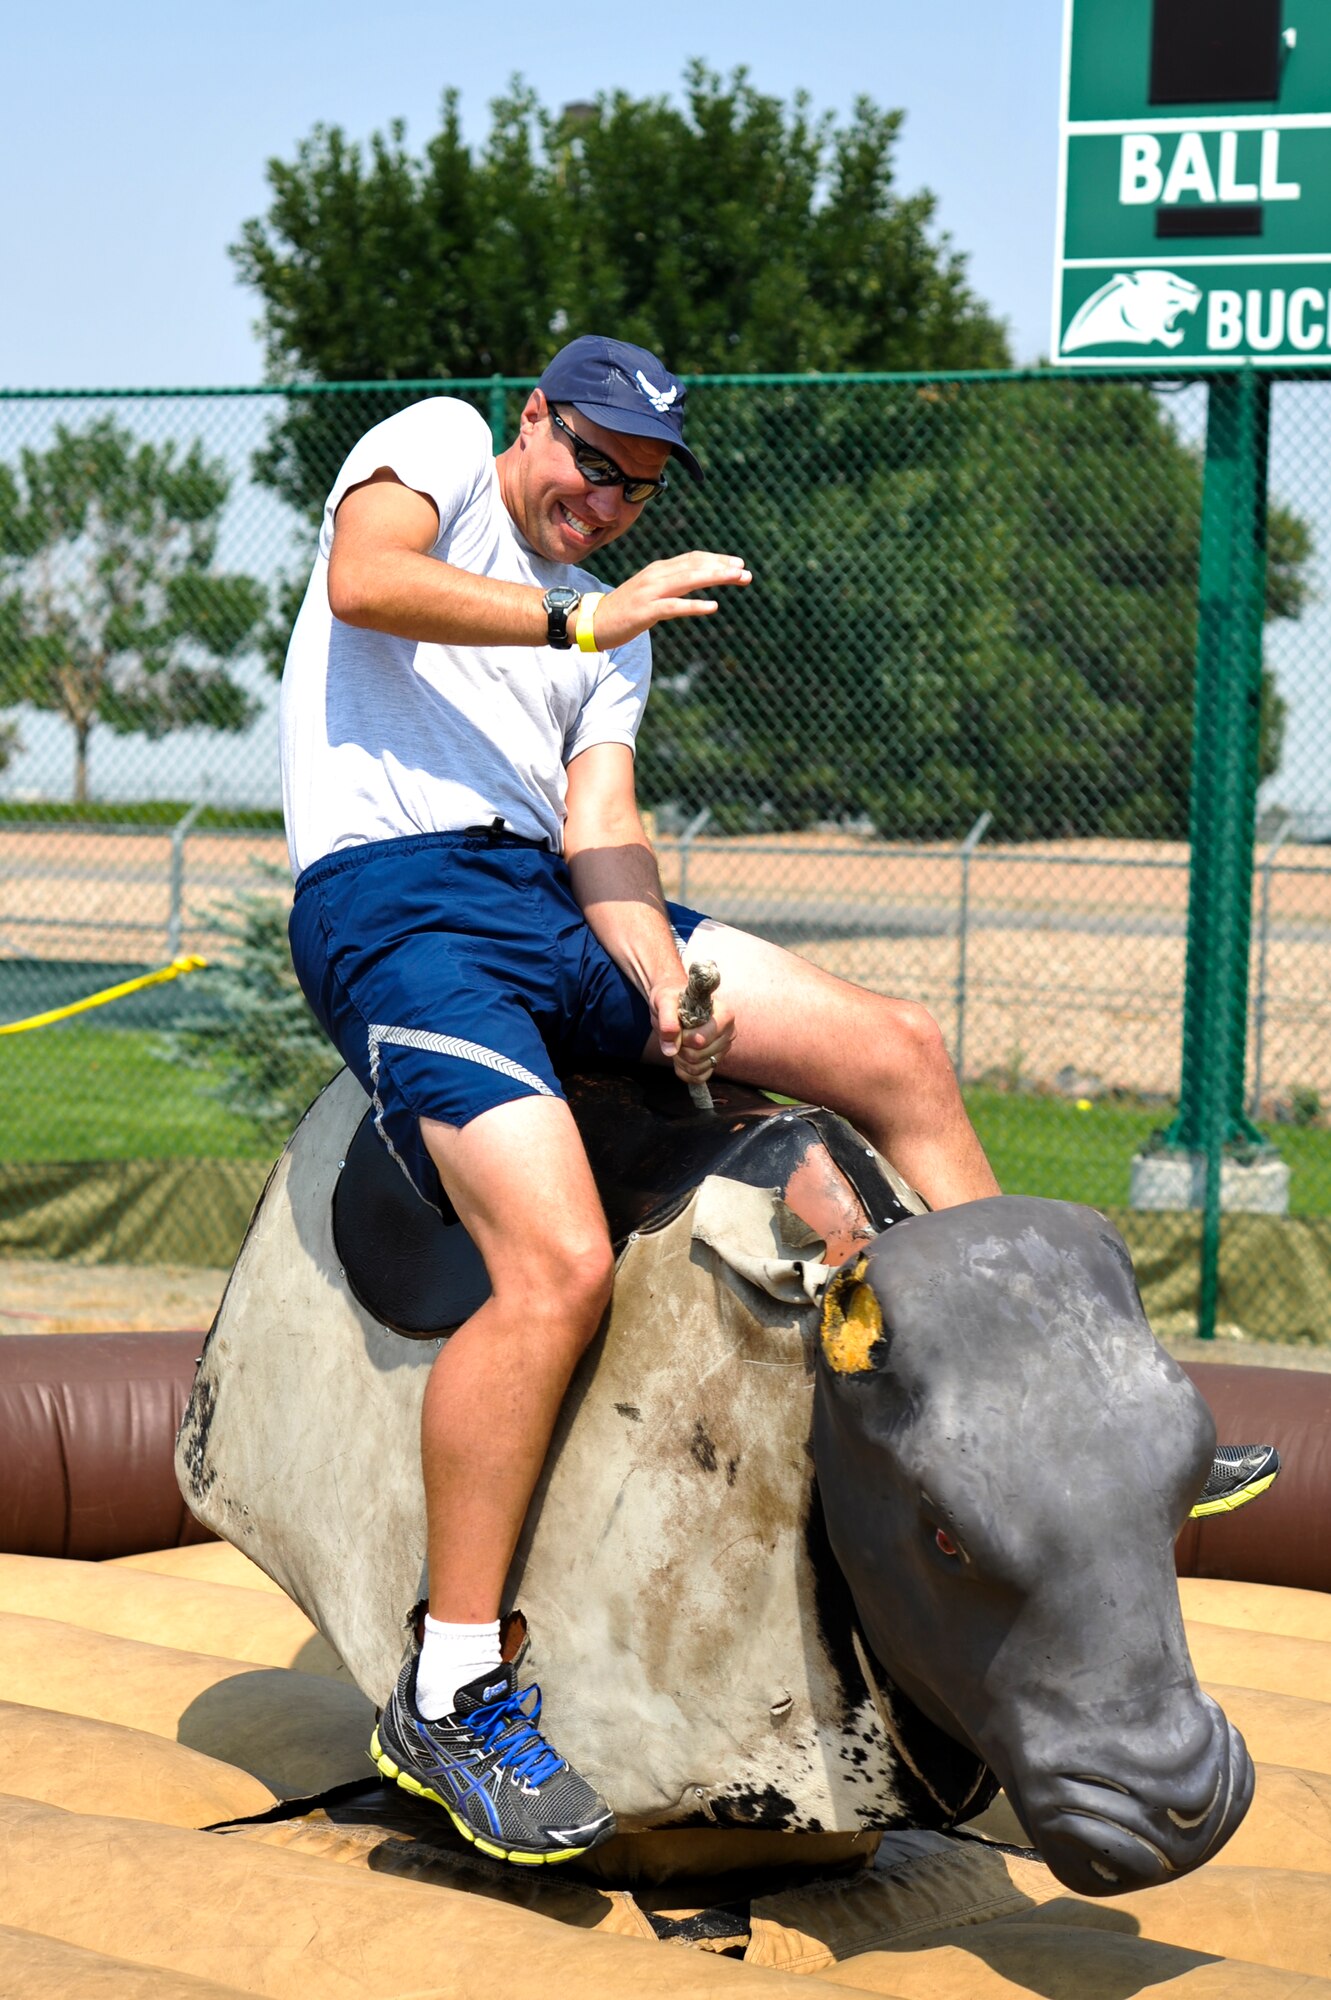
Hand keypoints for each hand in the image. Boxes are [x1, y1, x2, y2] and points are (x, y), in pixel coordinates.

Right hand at [594, 552, 750, 649]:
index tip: (738, 563)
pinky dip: (694, 605)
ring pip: (688, 580)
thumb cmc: (625, 609)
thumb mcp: (650, 591)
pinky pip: (673, 606)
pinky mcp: (645, 611)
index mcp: (659, 570)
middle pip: (695, 566)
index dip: (717, 559)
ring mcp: (650, 592)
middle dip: (723, 568)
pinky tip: (712, 606)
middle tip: (746, 572)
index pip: (693, 559)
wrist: (593, 621)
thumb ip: (671, 584)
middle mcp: (656, 576)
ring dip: (715, 578)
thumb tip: (695, 581)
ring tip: (737, 579)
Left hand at [650, 979, 735, 1086]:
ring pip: (698, 1069)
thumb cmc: (672, 998)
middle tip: (675, 1035)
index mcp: (724, 1015)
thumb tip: (671, 1048)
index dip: (683, 1038)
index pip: (702, 1040)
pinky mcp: (715, 1061)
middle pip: (698, 1056)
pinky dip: (685, 1071)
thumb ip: (667, 1018)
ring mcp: (723, 1049)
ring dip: (681, 1059)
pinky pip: (699, 1078)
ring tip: (678, 1043)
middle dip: (680, 1048)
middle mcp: (728, 1033)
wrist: (672, 1003)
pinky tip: (680, 1056)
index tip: (678, 1026)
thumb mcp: (664, 1000)